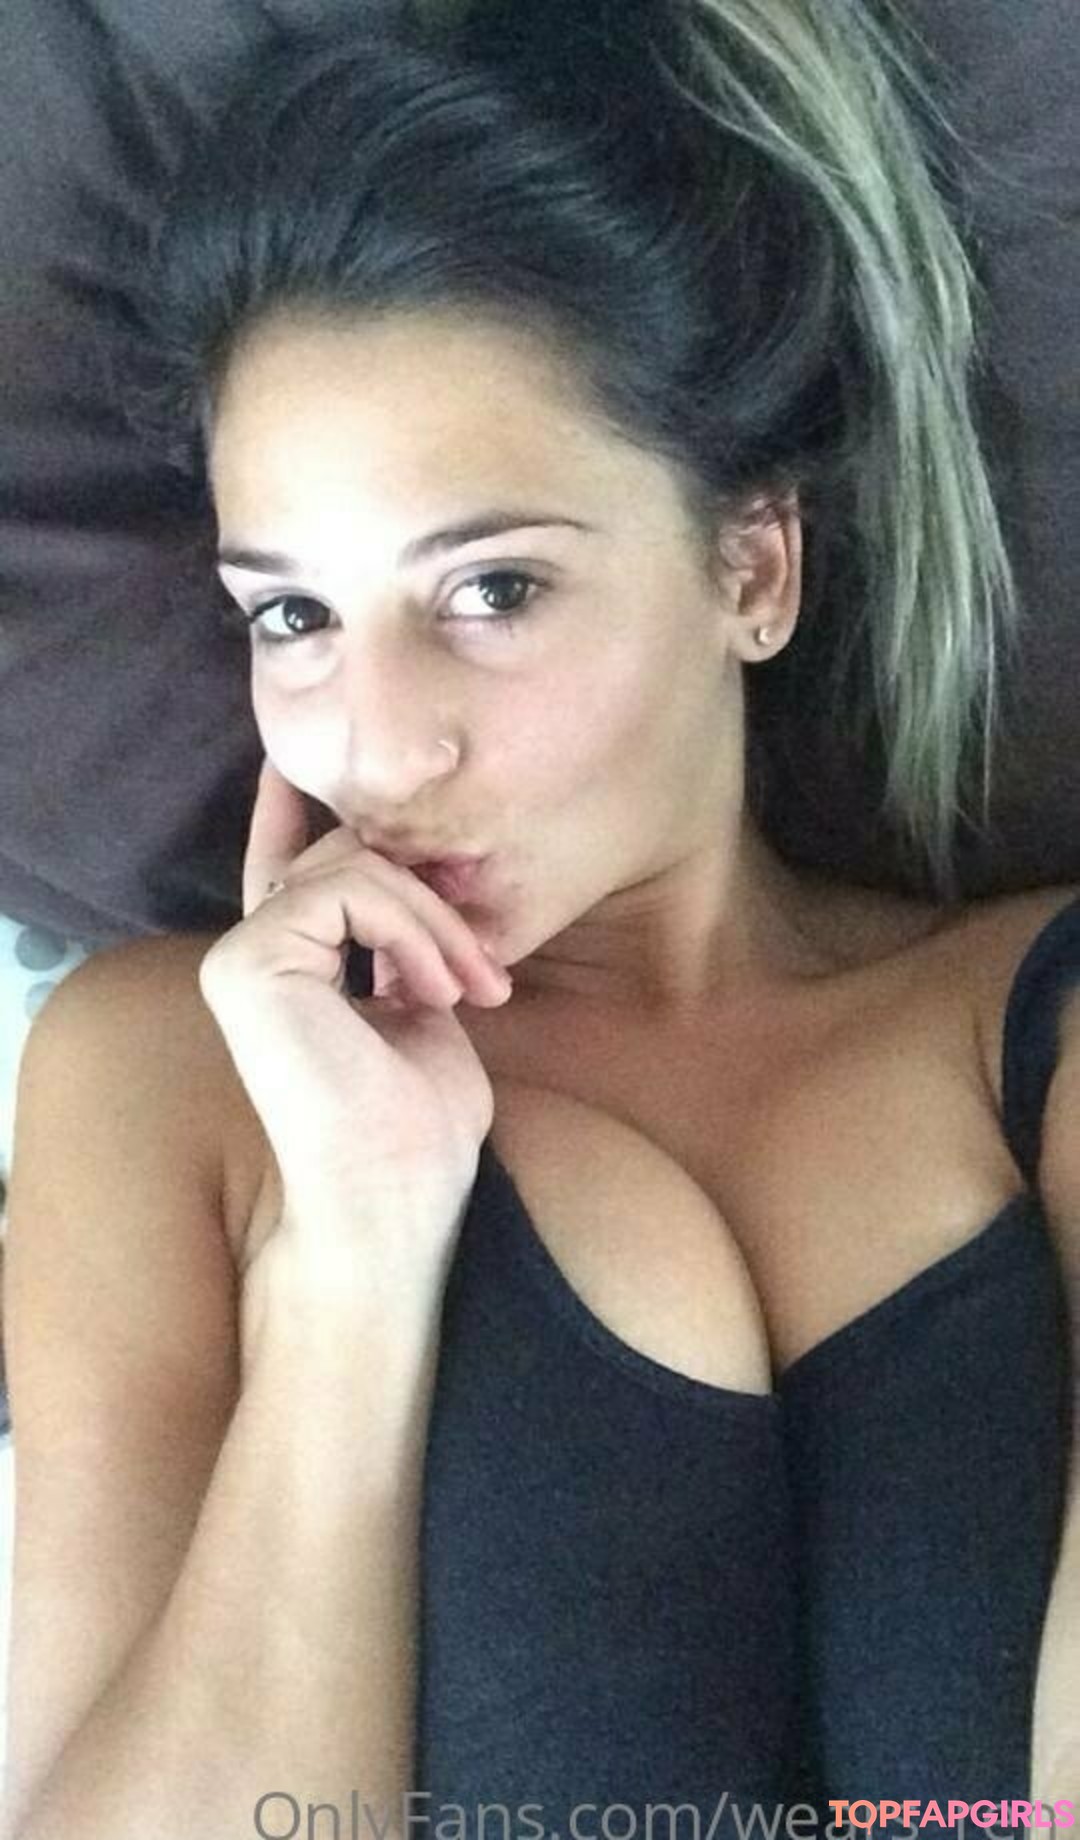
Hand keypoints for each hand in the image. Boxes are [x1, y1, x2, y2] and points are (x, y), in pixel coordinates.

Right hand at [197, 758, 512, 1286]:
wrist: (395, 1202)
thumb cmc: (417, 1130)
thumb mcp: (424, 1008)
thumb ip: (402, 943)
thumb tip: (417, 878)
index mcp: (287, 967)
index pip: (289, 867)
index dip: (294, 811)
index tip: (292, 763)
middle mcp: (252, 954)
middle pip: (347, 855)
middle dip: (435, 900)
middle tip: (488, 978)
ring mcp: (240, 956)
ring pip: (355, 864)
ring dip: (435, 922)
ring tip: (470, 991)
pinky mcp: (247, 963)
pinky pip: (348, 888)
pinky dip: (411, 930)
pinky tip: (433, 993)